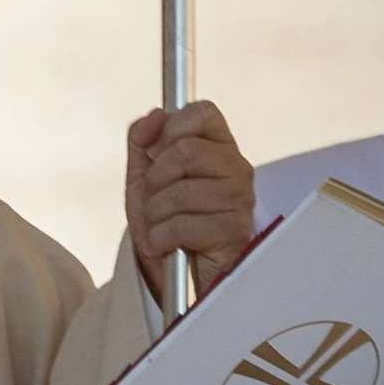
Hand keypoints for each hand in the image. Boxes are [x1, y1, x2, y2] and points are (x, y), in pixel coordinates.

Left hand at [126, 101, 255, 302]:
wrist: (173, 272)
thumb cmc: (164, 220)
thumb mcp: (144, 176)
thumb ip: (143, 140)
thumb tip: (155, 114)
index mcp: (219, 147)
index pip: (204, 112)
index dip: (171, 129)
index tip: (155, 153)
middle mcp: (236, 169)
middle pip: (184, 151)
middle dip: (154, 181)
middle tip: (154, 201)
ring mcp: (240, 200)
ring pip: (179, 191)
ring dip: (155, 215)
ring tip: (160, 227)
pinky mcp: (234, 232)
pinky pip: (181, 225)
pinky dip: (160, 238)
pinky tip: (167, 245)